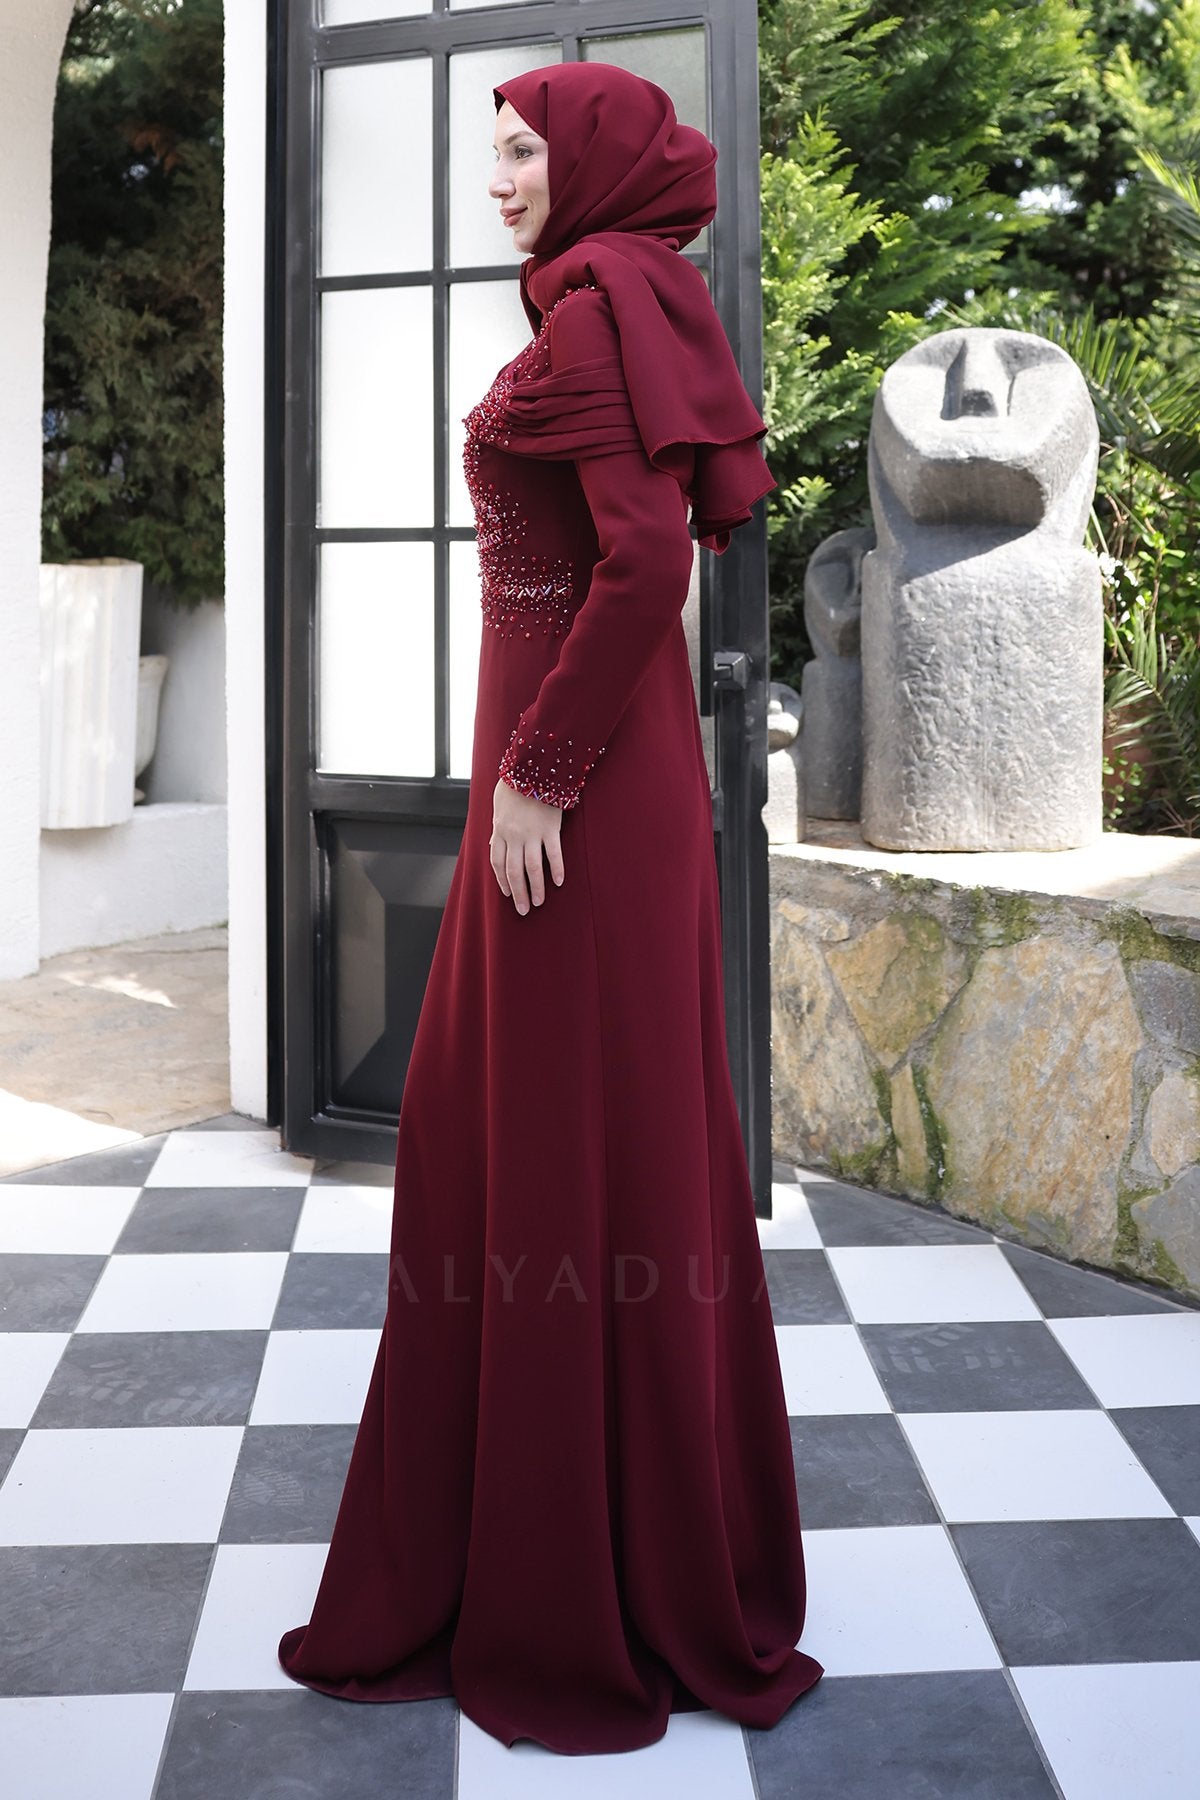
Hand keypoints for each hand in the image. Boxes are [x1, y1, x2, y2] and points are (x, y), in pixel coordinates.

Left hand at [490, 779, 564, 914]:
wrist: (532, 767)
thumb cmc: (514, 785)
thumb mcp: (498, 806)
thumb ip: (498, 827)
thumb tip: (495, 846)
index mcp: (500, 830)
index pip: (498, 862)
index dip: (502, 881)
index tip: (508, 894)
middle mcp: (514, 835)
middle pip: (514, 871)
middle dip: (518, 893)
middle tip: (524, 910)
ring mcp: (532, 833)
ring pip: (532, 868)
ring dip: (536, 888)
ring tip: (539, 902)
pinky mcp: (550, 828)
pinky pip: (553, 853)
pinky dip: (556, 869)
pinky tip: (559, 882)